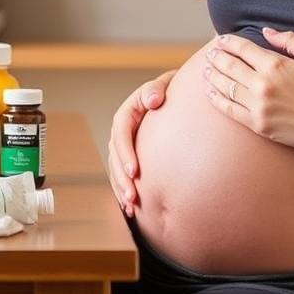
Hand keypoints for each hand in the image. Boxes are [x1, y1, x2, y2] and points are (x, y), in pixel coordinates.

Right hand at [108, 69, 175, 217]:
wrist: (177, 97)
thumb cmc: (171, 90)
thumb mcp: (164, 84)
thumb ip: (155, 89)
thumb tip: (153, 99)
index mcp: (128, 112)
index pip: (121, 133)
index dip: (125, 153)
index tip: (134, 171)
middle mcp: (122, 130)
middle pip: (115, 156)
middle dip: (122, 178)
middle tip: (132, 197)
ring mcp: (125, 144)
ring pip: (116, 168)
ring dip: (121, 188)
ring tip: (131, 206)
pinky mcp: (130, 156)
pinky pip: (122, 175)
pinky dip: (124, 191)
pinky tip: (131, 209)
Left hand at [203, 28, 293, 152]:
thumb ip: (289, 40)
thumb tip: (265, 31)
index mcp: (275, 65)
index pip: (243, 49)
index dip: (228, 42)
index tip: (220, 40)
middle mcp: (262, 85)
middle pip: (229, 67)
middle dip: (216, 58)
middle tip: (210, 54)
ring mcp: (258, 106)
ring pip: (225, 87)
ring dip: (212, 76)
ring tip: (205, 70)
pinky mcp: (258, 125)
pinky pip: (230, 110)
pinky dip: (217, 100)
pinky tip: (210, 93)